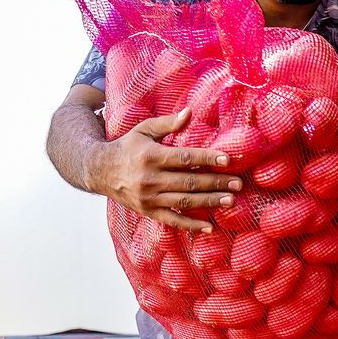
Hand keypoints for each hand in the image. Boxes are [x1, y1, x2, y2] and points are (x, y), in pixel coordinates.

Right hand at [88, 107, 238, 232]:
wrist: (100, 171)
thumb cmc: (126, 147)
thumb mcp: (143, 130)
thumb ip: (167, 123)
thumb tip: (190, 111)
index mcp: (151, 156)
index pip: (184, 158)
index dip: (207, 158)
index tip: (227, 160)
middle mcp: (150, 178)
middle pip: (188, 182)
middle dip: (215, 182)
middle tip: (237, 183)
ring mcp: (149, 198)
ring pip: (184, 202)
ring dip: (209, 202)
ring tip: (230, 200)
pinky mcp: (148, 212)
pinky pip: (172, 221)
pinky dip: (191, 226)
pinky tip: (209, 227)